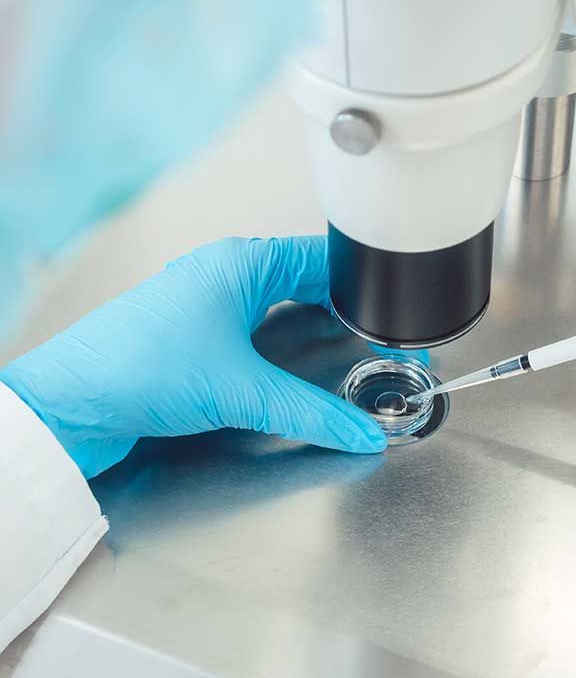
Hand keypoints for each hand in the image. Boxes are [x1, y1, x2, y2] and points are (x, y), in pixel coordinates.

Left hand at [0, 236, 387, 477]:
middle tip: (379, 337)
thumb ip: (313, 414)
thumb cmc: (138, 372)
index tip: (391, 317)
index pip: (324, 259)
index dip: (363, 288)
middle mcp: (224, 274)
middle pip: (306, 280)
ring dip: (312, 324)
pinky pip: (254, 327)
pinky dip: (282, 341)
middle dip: (343, 307)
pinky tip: (295, 366)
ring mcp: (206, 303)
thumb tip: (361, 433)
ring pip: (280, 302)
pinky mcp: (192, 334)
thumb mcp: (243, 392)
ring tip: (347, 349)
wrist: (66, 406)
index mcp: (241, 263)